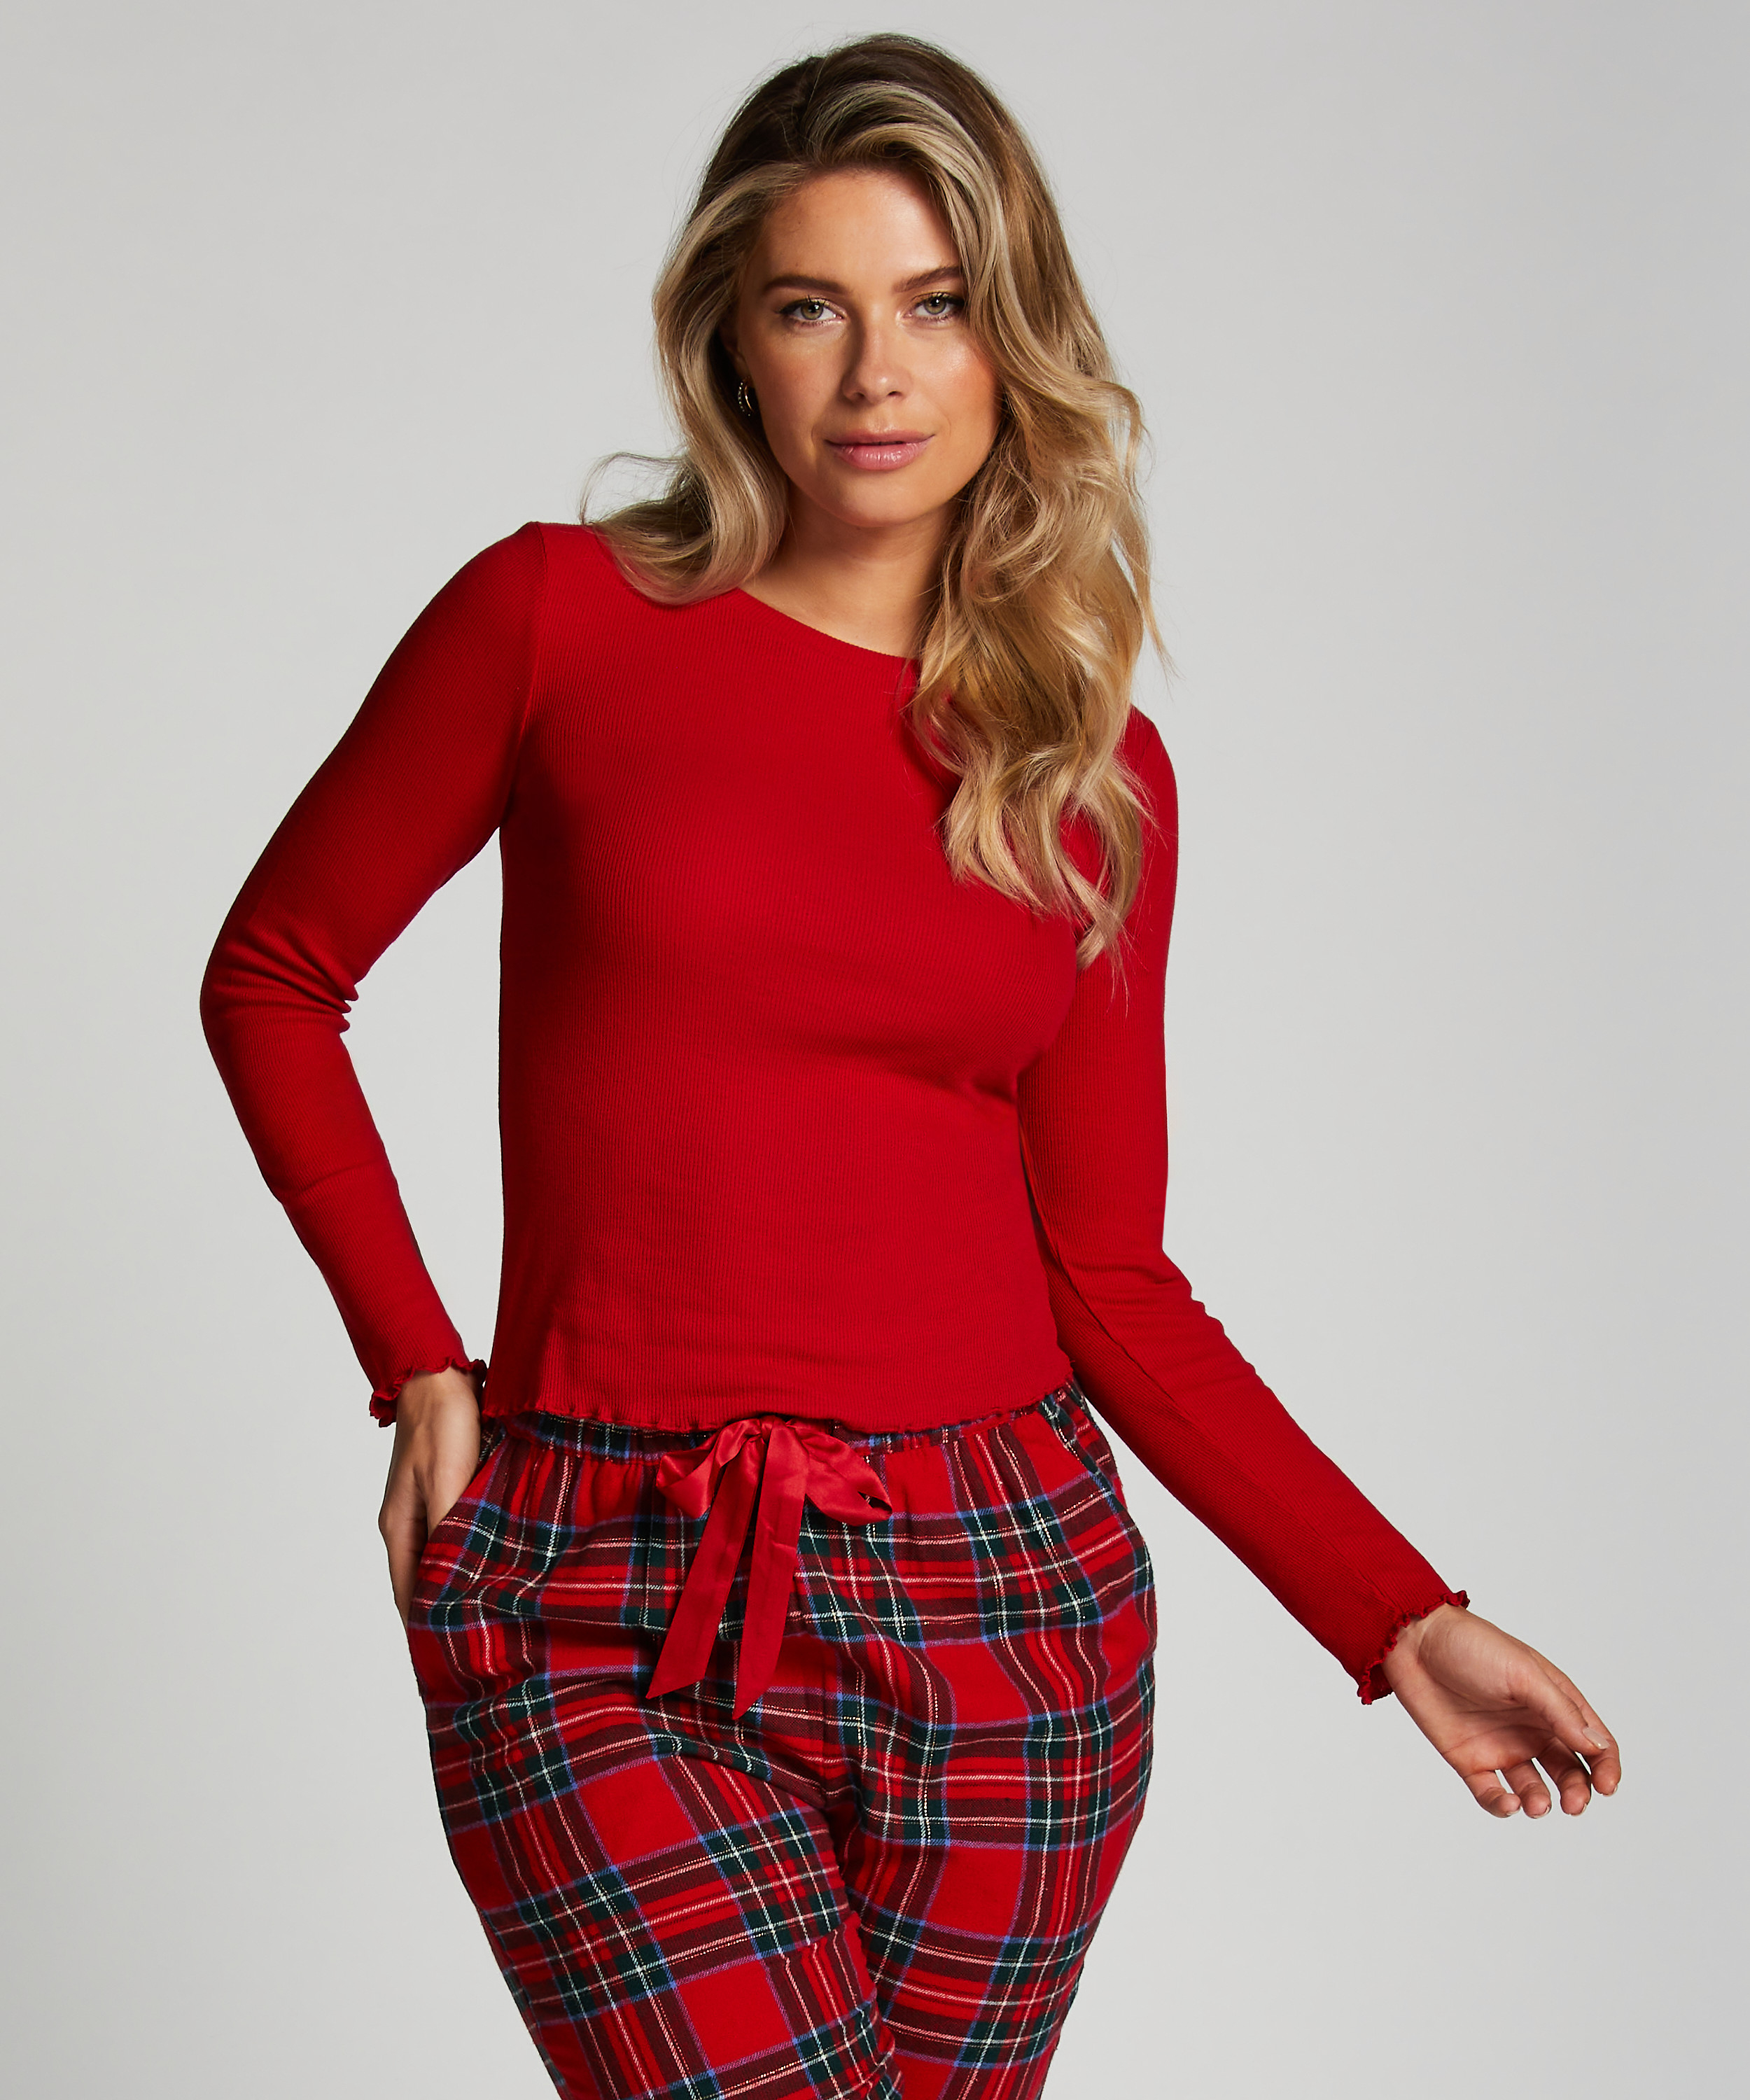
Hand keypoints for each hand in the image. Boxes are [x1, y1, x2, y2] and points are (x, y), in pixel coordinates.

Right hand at [378, 1366, 481, 1623]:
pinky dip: (473, 1551)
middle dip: (446, 1610)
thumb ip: (449, 1530)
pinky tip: (497, 1560)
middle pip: (425, 1580)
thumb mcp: (447, 1482)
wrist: (441, 1376)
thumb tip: (453, 1581)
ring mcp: (426, 1505)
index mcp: (399, 1528)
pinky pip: (458, 1532)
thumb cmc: (442, 1426)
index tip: (448, 1661)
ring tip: (492, 1611)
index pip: (409, 1594)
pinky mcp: (447, 1488)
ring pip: (443, 1557)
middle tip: (479, 1643)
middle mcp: (408, 1522)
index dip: (427, 1627)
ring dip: (462, 1580)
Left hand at [1381, 1602, 1620, 1818]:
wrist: (1413, 1642)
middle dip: (1577, 1792)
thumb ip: (1560, 1711)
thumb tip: (1595, 1747)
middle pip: (1569, 1772)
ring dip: (1540, 1802)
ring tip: (1535, 1804)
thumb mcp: (1523, 1674)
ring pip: (1533, 1788)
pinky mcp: (1469, 1759)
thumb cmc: (1472, 1645)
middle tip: (1573, 1804)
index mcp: (1553, 1703)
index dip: (1605, 1766)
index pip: (1594, 1742)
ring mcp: (1501, 1745)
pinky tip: (1508, 1803)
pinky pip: (1491, 1793)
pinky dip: (1503, 1805)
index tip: (1607, 1786)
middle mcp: (1532, 1728)